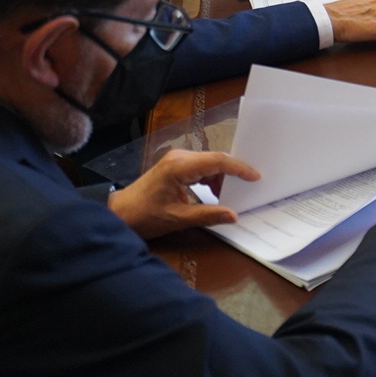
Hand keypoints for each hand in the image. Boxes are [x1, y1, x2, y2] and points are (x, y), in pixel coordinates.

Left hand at [107, 150, 260, 239]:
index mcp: (179, 167)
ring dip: (222, 178)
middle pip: (215, 160)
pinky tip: (217, 194)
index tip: (256, 177)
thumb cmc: (144, 215)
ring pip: (210, 164)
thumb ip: (208, 215)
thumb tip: (234, 216)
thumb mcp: (178, 218)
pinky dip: (212, 180)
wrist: (120, 213)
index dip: (239, 168)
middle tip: (251, 186)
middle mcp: (180, 158)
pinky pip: (201, 168)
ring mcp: (177, 160)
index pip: (217, 161)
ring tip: (234, 194)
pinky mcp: (176, 167)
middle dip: (233, 173)